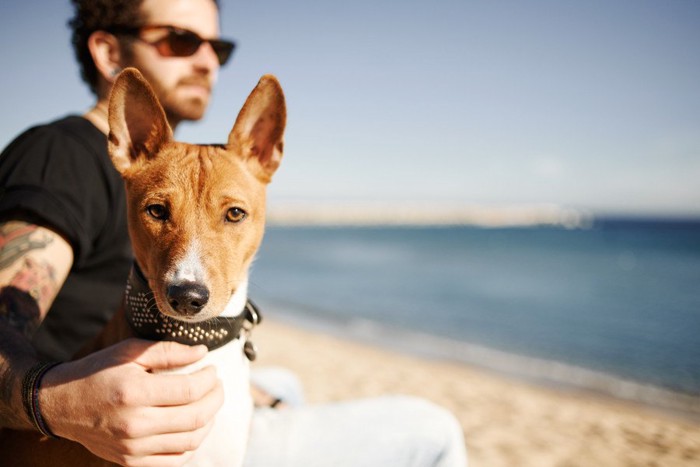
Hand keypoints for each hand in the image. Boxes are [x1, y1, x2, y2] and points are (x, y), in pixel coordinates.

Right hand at [40, 339, 223, 466]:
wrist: (61, 404)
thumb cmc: (97, 371)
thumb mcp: (130, 351)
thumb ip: (169, 351)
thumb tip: (203, 353)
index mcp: (134, 392)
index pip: (190, 390)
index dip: (209, 379)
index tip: (212, 369)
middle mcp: (134, 424)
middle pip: (195, 417)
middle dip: (216, 398)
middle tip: (217, 384)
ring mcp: (132, 447)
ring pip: (190, 441)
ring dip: (209, 421)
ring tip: (209, 403)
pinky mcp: (130, 461)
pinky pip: (175, 460)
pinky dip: (192, 444)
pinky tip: (194, 426)